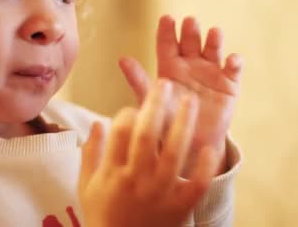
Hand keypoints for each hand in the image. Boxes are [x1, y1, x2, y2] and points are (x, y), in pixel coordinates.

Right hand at [78, 80, 218, 226]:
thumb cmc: (104, 216)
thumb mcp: (88, 186)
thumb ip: (90, 154)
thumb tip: (96, 123)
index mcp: (113, 173)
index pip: (120, 131)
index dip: (128, 113)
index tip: (134, 107)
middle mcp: (136, 180)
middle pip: (147, 135)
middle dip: (155, 105)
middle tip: (165, 84)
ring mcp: (160, 193)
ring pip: (174, 152)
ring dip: (183, 123)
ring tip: (190, 100)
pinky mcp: (180, 207)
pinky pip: (197, 183)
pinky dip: (204, 166)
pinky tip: (210, 148)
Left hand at [119, 15, 242, 175]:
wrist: (191, 147)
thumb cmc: (166, 123)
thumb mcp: (151, 102)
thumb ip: (139, 81)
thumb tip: (122, 59)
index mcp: (170, 66)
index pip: (167, 44)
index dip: (167, 30)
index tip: (166, 18)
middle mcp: (191, 64)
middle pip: (191, 41)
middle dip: (191, 30)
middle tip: (190, 21)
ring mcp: (211, 72)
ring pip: (213, 49)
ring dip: (214, 40)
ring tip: (214, 33)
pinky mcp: (229, 85)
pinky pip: (233, 70)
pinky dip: (235, 63)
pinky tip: (232, 60)